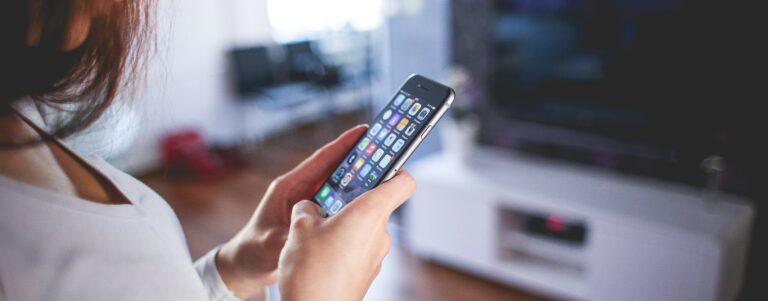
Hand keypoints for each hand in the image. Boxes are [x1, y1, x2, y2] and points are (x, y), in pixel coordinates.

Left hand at [215, 125, 368, 297]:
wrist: (247, 263)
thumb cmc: (253, 249)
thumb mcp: (271, 243)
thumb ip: (292, 236)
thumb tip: (312, 233)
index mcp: (288, 187)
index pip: (320, 160)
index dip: (342, 144)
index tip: (363, 131)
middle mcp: (300, 190)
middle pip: (334, 169)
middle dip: (358, 159)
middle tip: (384, 151)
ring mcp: (308, 202)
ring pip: (338, 185)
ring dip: (358, 179)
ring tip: (384, 173)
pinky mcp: (314, 214)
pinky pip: (337, 203)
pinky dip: (352, 199)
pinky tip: (369, 201)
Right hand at [278, 171, 415, 300]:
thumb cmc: (311, 272)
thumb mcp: (299, 228)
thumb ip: (307, 208)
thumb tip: (310, 207)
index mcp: (370, 212)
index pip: (403, 181)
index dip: (396, 168)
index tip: (381, 162)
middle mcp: (380, 232)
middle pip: (377, 203)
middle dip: (353, 198)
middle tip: (329, 197)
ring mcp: (376, 254)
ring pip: (365, 226)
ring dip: (345, 223)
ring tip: (317, 230)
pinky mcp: (368, 271)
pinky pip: (359, 247)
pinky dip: (344, 243)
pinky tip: (321, 252)